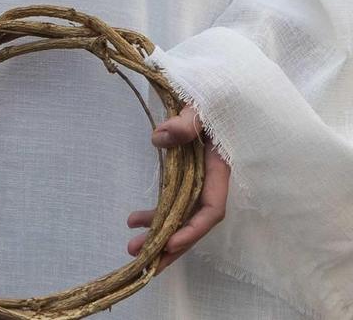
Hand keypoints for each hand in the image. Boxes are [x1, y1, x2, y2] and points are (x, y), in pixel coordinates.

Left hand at [127, 104, 228, 272]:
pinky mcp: (185, 177)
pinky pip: (171, 202)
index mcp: (220, 166)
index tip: (169, 243)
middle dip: (172, 245)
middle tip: (145, 264)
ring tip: (132, 247)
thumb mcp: (201, 105)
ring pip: (181, 216)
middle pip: (195, 223)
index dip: (193, 229)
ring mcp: (198, 180)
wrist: (211, 88)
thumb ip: (186, 122)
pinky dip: (155, 214)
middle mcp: (211, 179)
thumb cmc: (210, 95)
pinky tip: (133, 220)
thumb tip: (161, 138)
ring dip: (159, 234)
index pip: (212, 208)